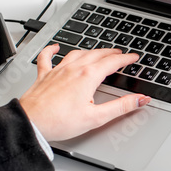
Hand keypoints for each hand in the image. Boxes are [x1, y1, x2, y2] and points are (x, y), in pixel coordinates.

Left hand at [18, 44, 149, 141]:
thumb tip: (140, 100)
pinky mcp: (44, 76)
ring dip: (90, 51)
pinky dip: (52, 49)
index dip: (126, 59)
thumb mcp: (97, 117)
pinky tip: (55, 46)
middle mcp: (73, 69)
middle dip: (111, 53)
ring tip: (98, 51)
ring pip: (77, 53)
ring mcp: (57, 70)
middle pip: (97, 54)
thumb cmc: (59, 122)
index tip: (133, 57)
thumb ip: (121, 107)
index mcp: (88, 77)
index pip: (112, 62)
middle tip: (120, 53)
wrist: (31, 123)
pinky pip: (47, 57)